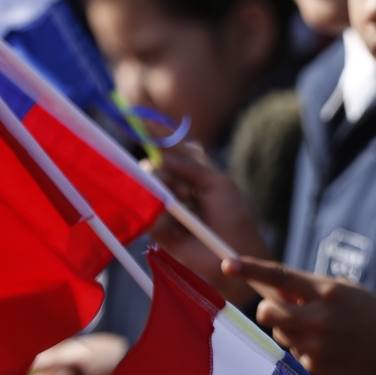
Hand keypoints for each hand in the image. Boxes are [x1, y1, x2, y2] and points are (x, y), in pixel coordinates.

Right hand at [143, 148, 270, 306]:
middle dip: (164, 173)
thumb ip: (191, 167)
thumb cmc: (233, 217)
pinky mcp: (160, 228)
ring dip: (165, 193)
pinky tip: (175, 225)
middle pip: (154, 167)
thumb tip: (163, 156)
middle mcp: (177, 186)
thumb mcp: (218, 185)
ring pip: (148, 188)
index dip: (156, 135)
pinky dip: (160, 214)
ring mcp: (167, 207)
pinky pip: (148, 213)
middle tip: (186, 191)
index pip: (171, 148)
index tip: (141, 121)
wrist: (234, 253)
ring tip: (185, 208)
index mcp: (194, 172)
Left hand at [221, 256, 375, 374]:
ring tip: (318, 331)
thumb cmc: (366, 313)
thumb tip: (272, 290)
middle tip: (279, 309)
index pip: (281, 276)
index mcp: (327, 291)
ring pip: (279, 334)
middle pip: (269, 311)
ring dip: (289, 330)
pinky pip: (294, 354)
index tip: (227, 263)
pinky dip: (304, 350)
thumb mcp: (343, 291)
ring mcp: (317, 344)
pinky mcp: (316, 367)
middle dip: (268, 309)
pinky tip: (327, 349)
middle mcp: (319, 317)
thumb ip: (309, 289)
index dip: (251, 269)